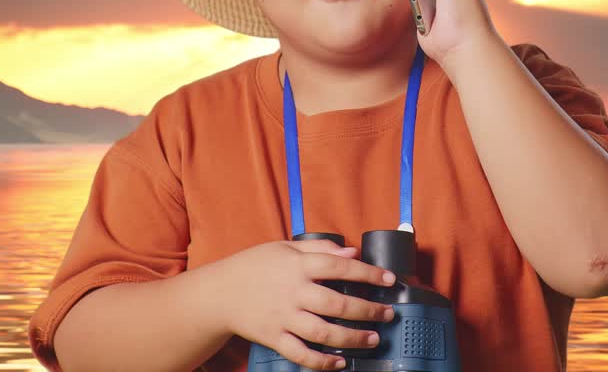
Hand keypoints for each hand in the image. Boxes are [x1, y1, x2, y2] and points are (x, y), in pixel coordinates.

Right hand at [213, 238, 397, 369]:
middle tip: (387, 314)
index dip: (368, 273)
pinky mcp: (273, 338)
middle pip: (337, 304)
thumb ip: (318, 247)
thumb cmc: (253, 266)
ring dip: (352, 337)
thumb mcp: (284, 247)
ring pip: (323, 332)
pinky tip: (340, 362)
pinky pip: (300, 354)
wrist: (218, 293)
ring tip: (373, 338)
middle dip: (368, 310)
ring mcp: (283, 317)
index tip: (389, 280)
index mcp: (297, 265)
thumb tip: (352, 252)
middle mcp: (293, 292)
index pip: (340, 267)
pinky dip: (321, 362)